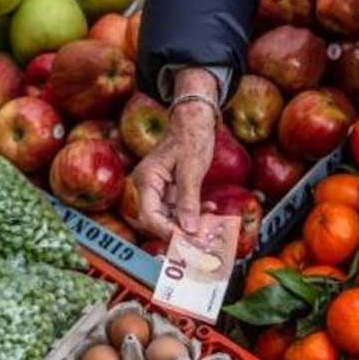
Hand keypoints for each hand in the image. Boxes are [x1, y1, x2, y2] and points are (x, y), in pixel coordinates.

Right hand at [130, 68, 218, 238]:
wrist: (196, 119)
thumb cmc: (191, 135)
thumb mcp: (191, 169)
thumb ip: (188, 201)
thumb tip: (190, 230)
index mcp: (146, 180)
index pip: (150, 216)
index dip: (167, 231)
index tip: (188, 240)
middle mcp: (149, 187)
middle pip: (160, 220)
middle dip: (182, 231)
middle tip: (204, 239)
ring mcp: (160, 189)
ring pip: (172, 217)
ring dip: (192, 223)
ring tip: (212, 225)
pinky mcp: (172, 189)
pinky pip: (181, 208)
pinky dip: (196, 212)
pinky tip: (211, 210)